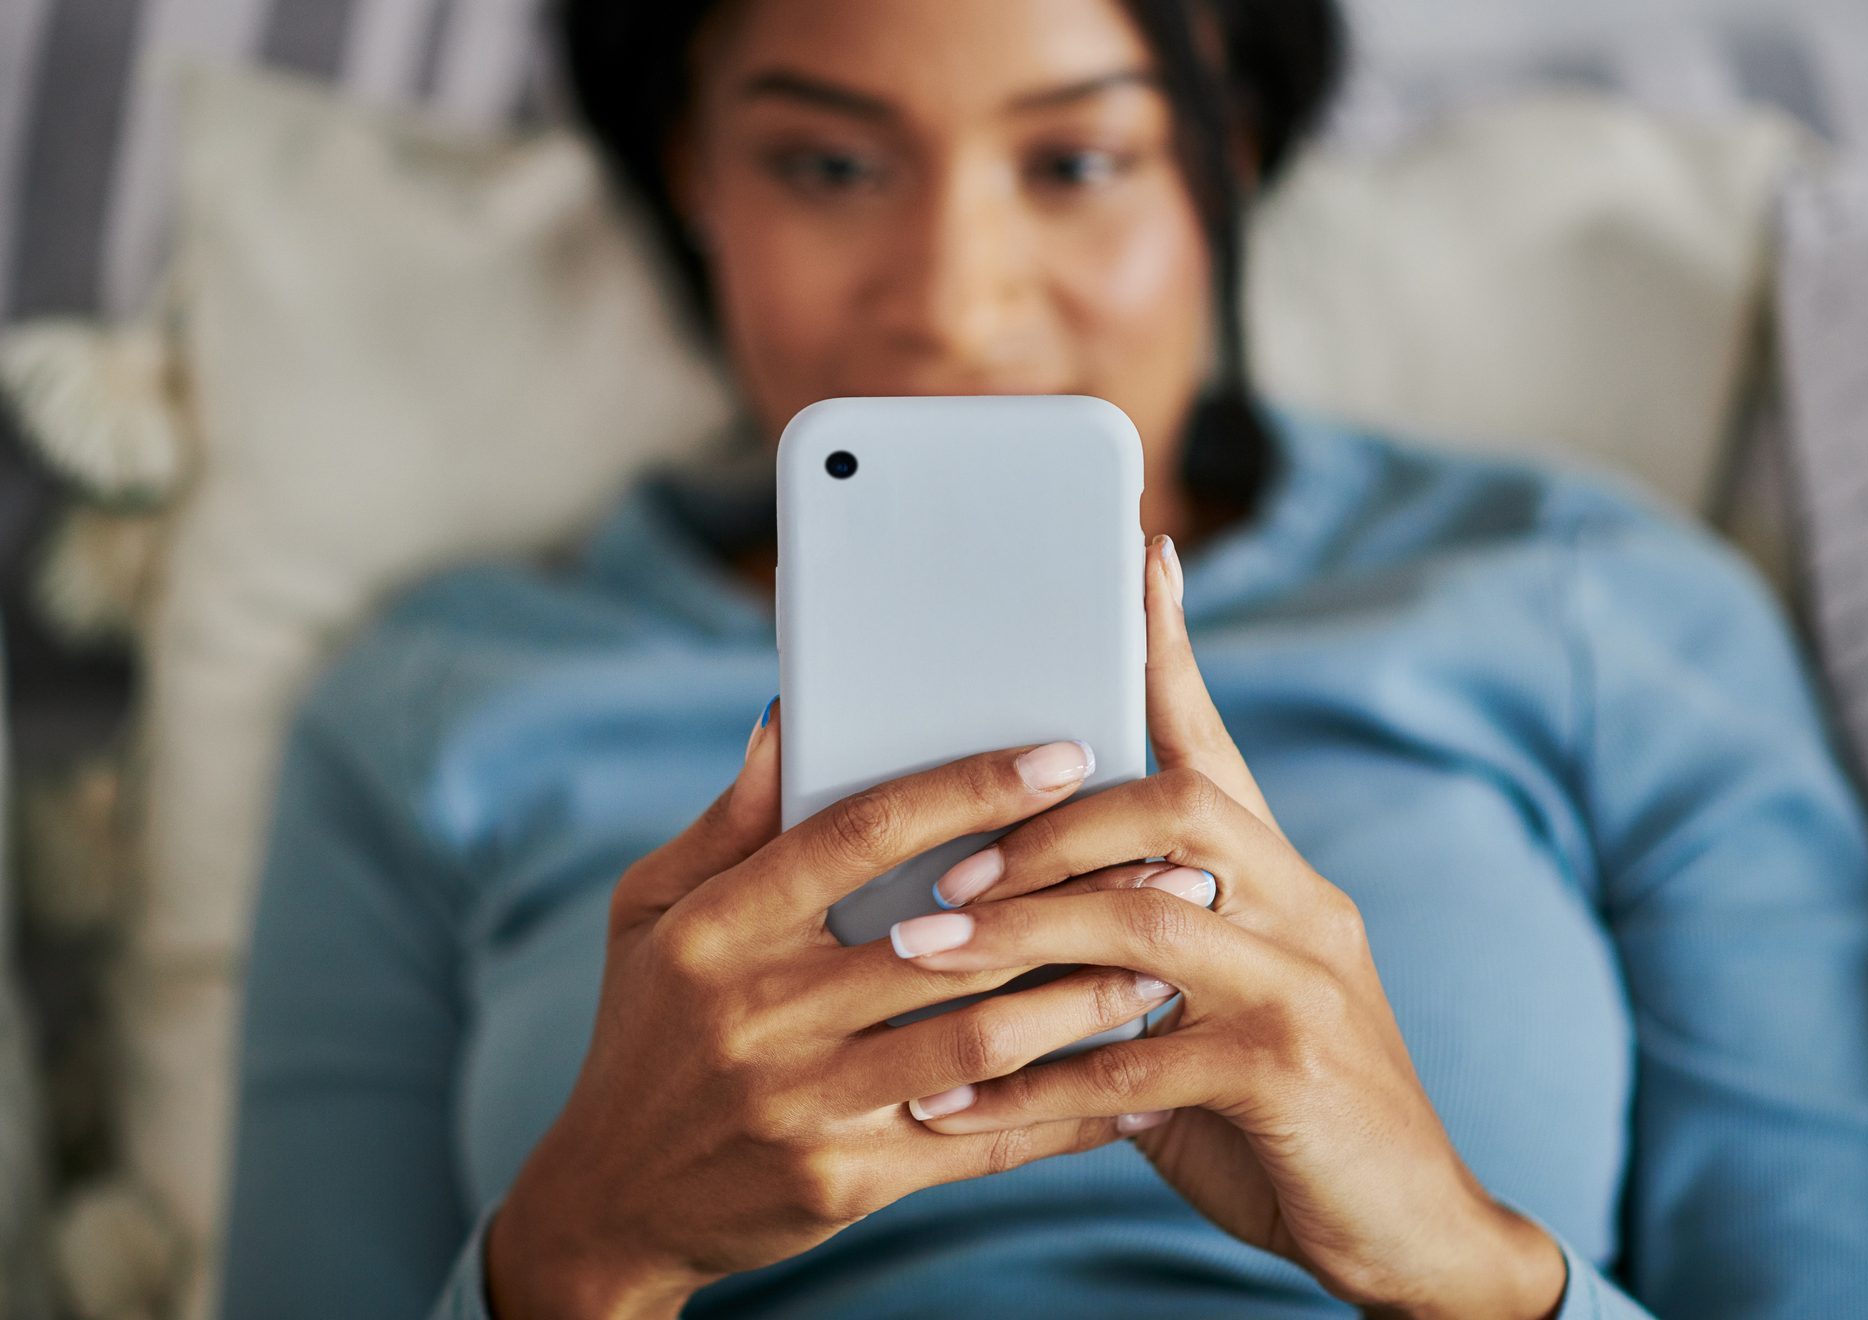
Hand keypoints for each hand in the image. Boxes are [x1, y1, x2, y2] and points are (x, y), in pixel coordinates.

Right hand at [486, 702, 1170, 1318]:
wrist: (612, 1202)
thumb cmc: (645, 1032)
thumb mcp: (652, 912)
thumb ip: (731, 820)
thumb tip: (793, 715)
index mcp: (721, 926)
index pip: (859, 833)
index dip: (969, 788)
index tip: (1065, 754)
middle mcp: (762, 1010)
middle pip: (949, 939)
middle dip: (1072, 896)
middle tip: (1169, 861)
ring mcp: (804, 1102)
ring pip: (980, 1040)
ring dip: (1087, 1002)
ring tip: (1167, 964)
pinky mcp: (844, 1181)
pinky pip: (980, 1144)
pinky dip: (1065, 1118)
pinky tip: (1135, 1091)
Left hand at [903, 536, 1569, 1319]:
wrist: (1417, 1233)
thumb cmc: (1288, 1117)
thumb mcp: (1216, 1014)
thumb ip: (1135, 957)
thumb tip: (1003, 918)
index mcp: (1279, 882)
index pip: (1217, 746)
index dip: (1173, 651)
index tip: (1141, 561)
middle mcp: (1299, 910)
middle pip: (1176, 808)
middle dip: (1047, 825)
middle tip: (947, 864)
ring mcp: (1301, 985)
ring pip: (1144, 919)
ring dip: (1019, 932)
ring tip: (920, 952)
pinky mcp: (1286, 1072)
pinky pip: (1134, 1062)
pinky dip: (1032, 1082)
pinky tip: (954, 1104)